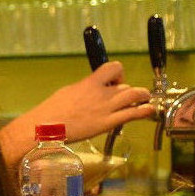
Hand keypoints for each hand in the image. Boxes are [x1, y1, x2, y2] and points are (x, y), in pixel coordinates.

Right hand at [12, 61, 156, 149]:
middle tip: (127, 97)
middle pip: (125, 85)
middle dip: (129, 90)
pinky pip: (133, 113)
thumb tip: (91, 89)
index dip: (118, 73)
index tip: (115, 81)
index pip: (113, 68)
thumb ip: (84, 89)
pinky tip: (149, 110)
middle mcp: (100, 93)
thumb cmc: (51, 112)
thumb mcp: (68, 92)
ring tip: (144, 100)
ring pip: (135, 94)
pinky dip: (145, 110)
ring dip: (143, 96)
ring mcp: (106, 108)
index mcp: (89, 83)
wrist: (45, 128)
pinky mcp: (108, 123)